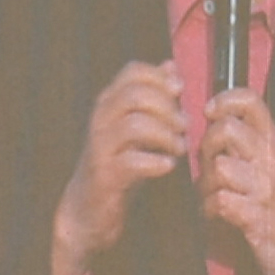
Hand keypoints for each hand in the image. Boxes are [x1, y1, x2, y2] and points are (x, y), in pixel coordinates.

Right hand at [52, 60, 187, 274]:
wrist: (89, 208)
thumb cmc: (119, 163)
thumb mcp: (138, 125)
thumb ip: (154, 97)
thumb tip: (170, 66)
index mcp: (109, 102)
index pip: (132, 71)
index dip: (160, 77)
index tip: (180, 91)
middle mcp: (101, 119)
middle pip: (136, 94)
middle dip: (168, 108)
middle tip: (185, 126)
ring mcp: (100, 147)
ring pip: (135, 125)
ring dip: (165, 135)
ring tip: (179, 148)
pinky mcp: (105, 175)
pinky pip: (132, 162)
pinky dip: (156, 162)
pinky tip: (167, 166)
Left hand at [197, 85, 274, 274]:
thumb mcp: (270, 167)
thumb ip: (246, 145)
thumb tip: (213, 124)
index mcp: (273, 144)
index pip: (251, 101)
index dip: (224, 100)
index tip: (210, 113)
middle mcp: (270, 161)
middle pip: (226, 130)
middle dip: (207, 147)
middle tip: (208, 167)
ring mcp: (264, 189)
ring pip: (219, 167)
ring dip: (205, 184)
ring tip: (211, 196)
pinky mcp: (255, 217)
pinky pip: (219, 201)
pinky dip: (209, 209)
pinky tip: (215, 214)